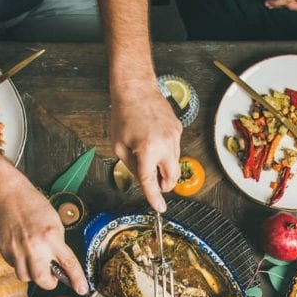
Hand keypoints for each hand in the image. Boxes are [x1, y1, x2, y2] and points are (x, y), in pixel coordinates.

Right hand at [0, 180, 88, 293]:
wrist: (9, 196)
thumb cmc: (35, 207)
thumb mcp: (55, 224)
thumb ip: (58, 245)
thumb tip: (61, 265)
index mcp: (51, 237)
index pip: (68, 264)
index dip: (77, 280)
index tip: (82, 289)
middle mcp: (34, 246)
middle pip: (42, 279)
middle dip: (49, 283)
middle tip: (52, 277)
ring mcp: (17, 249)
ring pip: (26, 277)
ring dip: (34, 275)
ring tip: (36, 262)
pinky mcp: (4, 250)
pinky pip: (15, 267)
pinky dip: (21, 264)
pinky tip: (24, 252)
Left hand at [110, 86, 181, 212]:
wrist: (136, 88)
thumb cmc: (123, 114)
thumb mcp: (119, 145)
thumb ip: (132, 166)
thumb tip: (143, 178)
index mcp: (147, 150)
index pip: (151, 181)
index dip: (154, 197)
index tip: (159, 208)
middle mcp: (165, 145)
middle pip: (172, 176)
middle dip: (165, 184)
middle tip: (155, 184)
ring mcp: (174, 136)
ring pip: (175, 163)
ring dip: (164, 167)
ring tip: (149, 156)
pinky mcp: (177, 130)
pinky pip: (174, 148)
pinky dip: (166, 152)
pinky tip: (153, 141)